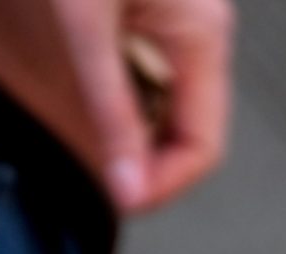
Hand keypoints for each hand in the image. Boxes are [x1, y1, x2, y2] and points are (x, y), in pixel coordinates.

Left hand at [0, 0, 232, 212]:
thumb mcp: (85, 24)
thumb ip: (108, 108)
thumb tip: (127, 191)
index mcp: (201, 38)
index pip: (202, 147)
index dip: (161, 186)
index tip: (115, 202)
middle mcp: (197, 34)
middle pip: (184, 130)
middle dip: (143, 163)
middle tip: (93, 177)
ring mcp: (175, 23)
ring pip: (164, 106)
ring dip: (128, 134)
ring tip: (84, 139)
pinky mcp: (146, 14)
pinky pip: (144, 76)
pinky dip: (118, 101)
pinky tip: (83, 97)